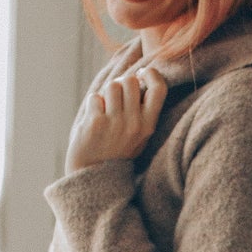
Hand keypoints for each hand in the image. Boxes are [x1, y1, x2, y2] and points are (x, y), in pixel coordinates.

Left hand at [64, 57, 168, 171]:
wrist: (94, 177)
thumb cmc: (116, 151)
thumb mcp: (139, 136)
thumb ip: (142, 110)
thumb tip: (138, 76)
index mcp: (148, 125)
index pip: (159, 88)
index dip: (150, 74)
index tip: (141, 75)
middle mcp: (134, 124)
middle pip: (130, 81)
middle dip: (121, 84)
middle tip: (116, 98)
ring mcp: (115, 123)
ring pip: (112, 86)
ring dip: (105, 94)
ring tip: (104, 109)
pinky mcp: (96, 123)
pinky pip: (95, 98)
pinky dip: (93, 105)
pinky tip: (93, 120)